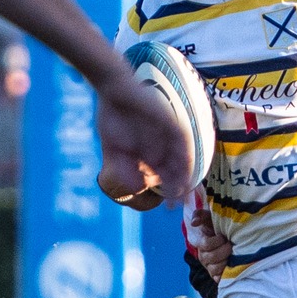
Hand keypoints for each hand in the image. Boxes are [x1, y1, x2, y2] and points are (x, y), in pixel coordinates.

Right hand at [93, 68, 192, 201]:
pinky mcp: (170, 122)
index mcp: (149, 152)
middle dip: (178, 187)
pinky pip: (183, 140)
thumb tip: (137, 189)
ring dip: (184, 174)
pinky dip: (184, 154)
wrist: (112, 90)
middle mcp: (162, 145)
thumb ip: (124, 170)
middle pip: (176, 169)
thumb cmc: (112, 119)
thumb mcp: (115, 151)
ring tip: (182, 190)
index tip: (168, 207)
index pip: (164, 175)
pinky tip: (185, 167)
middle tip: (176, 204)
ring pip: (181, 157)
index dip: (169, 191)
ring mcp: (167, 133)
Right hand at [192, 209, 230, 280]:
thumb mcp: (211, 219)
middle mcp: (204, 257)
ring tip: (232, 254)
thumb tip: (194, 222)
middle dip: (224, 249)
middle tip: (231, 244)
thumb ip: (200, 215)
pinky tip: (231, 266)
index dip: (217, 240)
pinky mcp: (216, 276)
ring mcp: (210, 267)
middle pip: (211, 257)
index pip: (206, 244)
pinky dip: (225, 273)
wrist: (231, 240)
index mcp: (202, 244)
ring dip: (226, 260)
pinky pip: (218, 278)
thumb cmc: (220, 228)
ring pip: (215, 268)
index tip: (224, 236)